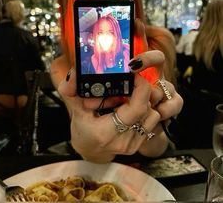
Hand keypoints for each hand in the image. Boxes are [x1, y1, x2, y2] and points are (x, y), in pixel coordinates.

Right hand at [58, 49, 173, 162]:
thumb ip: (71, 90)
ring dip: (142, 102)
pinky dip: (145, 110)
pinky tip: (130, 108)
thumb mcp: (75, 108)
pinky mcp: (141, 143)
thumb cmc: (83, 129)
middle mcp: (123, 141)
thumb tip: (73, 73)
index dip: (141, 87)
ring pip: (152, 113)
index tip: (135, 73)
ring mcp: (134, 144)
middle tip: (125, 85)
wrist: (90, 150)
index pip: (137, 108)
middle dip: (138, 92)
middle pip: (146, 108)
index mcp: (106, 132)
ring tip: (125, 100)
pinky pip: (151, 120)